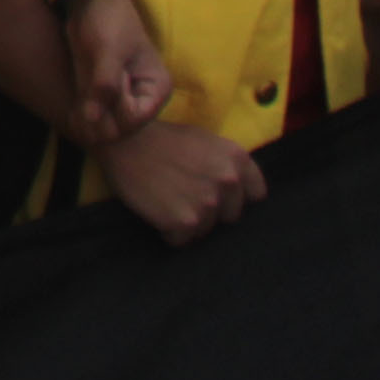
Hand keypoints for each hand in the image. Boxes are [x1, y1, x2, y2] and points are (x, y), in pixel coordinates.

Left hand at [59, 0, 170, 150]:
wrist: (88, 1)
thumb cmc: (108, 20)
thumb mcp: (108, 50)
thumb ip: (104, 85)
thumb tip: (93, 120)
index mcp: (156, 88)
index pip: (137, 119)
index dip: (117, 110)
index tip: (108, 86)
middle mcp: (142, 99)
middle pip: (122, 129)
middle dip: (101, 123)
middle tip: (83, 107)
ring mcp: (121, 99)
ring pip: (105, 128)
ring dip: (88, 125)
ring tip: (76, 110)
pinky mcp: (101, 95)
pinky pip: (92, 118)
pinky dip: (81, 121)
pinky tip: (72, 114)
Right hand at [96, 119, 263, 243]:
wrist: (124, 140)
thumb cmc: (162, 140)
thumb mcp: (204, 141)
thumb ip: (227, 166)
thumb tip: (242, 194)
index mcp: (236, 158)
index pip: (256, 195)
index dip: (235, 196)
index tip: (217, 193)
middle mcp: (228, 181)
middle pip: (230, 216)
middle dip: (211, 210)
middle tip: (184, 192)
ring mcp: (207, 203)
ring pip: (205, 229)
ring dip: (187, 220)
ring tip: (167, 197)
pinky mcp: (185, 221)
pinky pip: (181, 239)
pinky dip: (168, 230)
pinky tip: (157, 208)